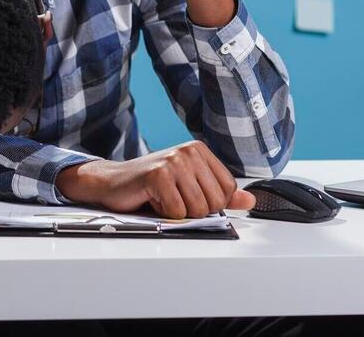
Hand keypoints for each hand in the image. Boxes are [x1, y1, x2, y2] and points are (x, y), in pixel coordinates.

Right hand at [56, 140, 255, 218]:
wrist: (112, 182)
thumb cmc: (151, 185)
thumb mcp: (190, 187)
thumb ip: (221, 194)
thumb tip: (250, 201)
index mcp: (200, 150)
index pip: (228, 190)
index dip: (212, 203)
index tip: (190, 197)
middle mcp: (188, 151)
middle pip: (214, 201)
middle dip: (195, 210)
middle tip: (174, 199)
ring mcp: (173, 160)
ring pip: (197, 209)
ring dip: (178, 213)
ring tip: (163, 198)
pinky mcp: (159, 174)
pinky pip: (177, 211)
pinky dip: (164, 214)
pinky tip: (152, 199)